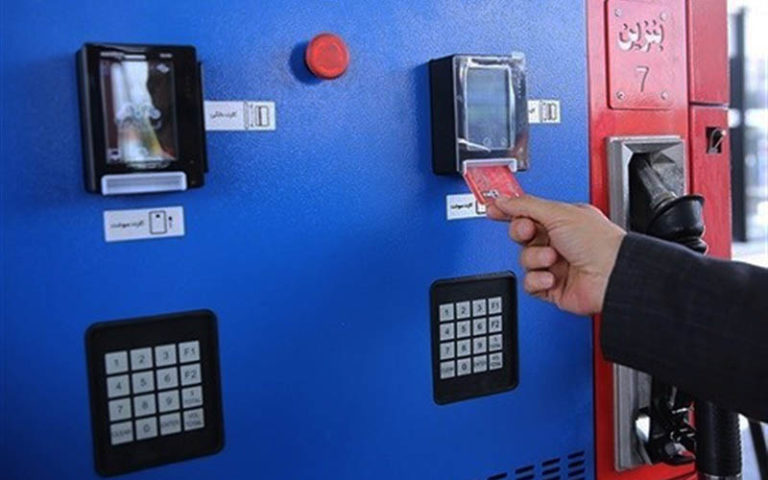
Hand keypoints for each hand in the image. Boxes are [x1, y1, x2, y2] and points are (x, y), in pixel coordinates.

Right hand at [487, 195, 625, 314]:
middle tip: (529, 232)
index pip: (527, 212)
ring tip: (554, 259)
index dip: (509, 210)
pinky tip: (552, 278)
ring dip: (535, 259)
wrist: (612, 276)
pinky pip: (529, 284)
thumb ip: (525, 205)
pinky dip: (538, 281)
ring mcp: (555, 265)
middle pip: (521, 235)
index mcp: (562, 220)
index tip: (492, 208)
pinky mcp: (552, 288)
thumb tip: (502, 200)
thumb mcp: (558, 213)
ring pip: (524, 260)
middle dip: (522, 234)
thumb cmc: (598, 243)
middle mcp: (558, 241)